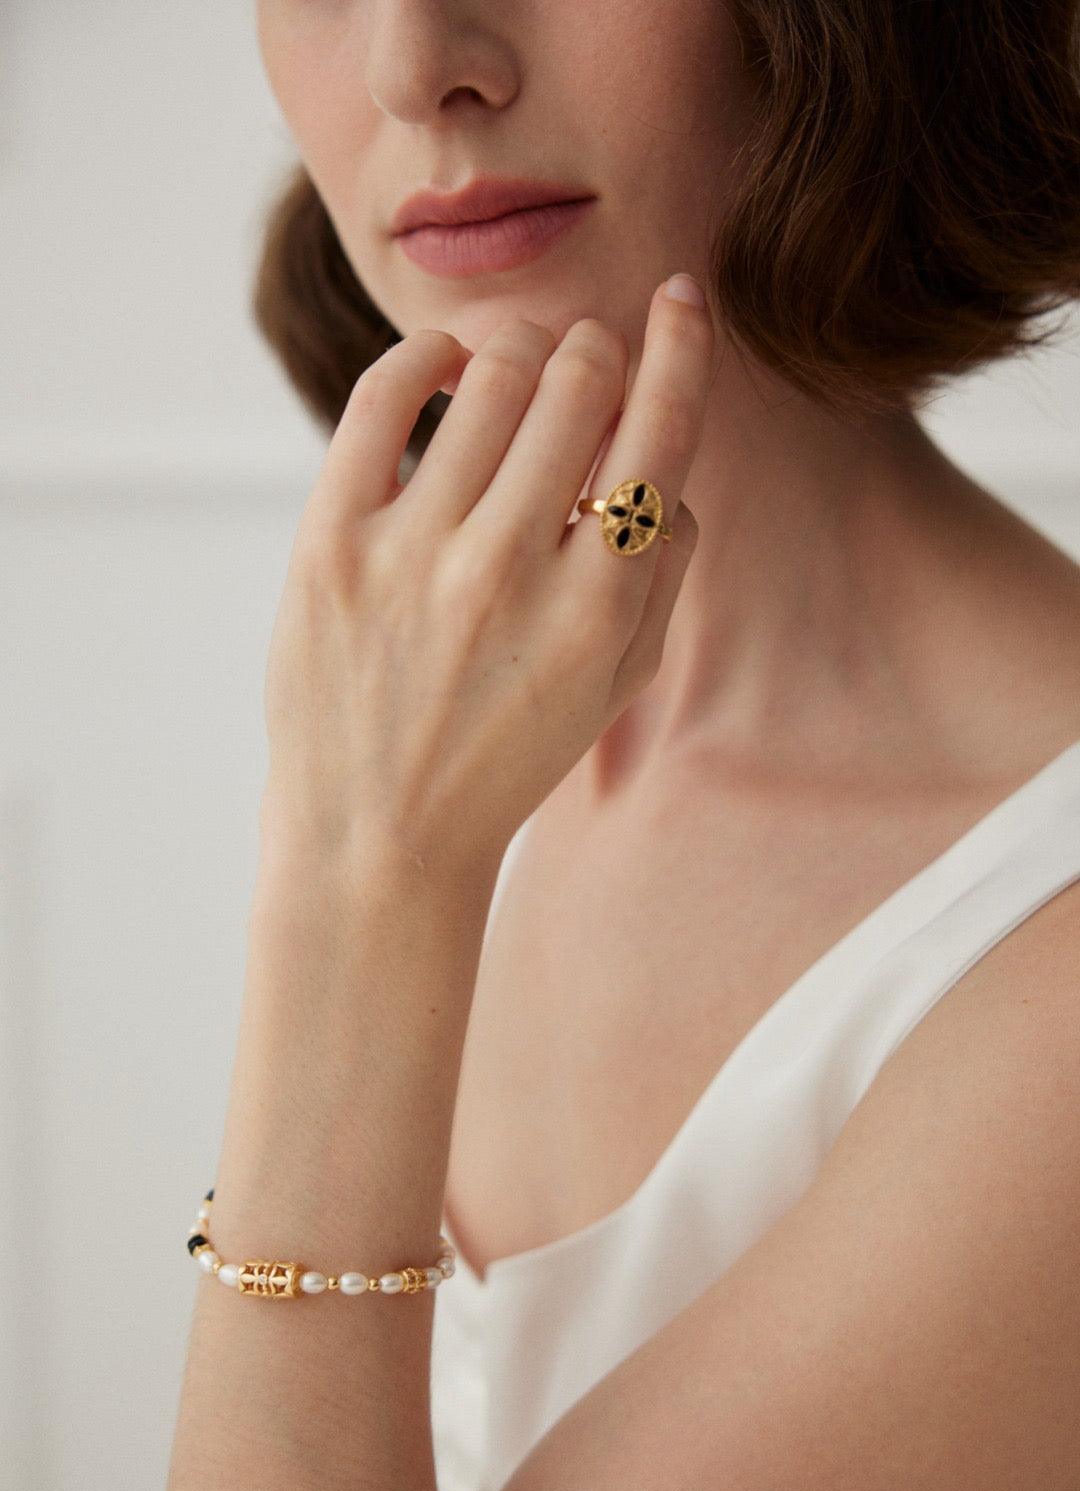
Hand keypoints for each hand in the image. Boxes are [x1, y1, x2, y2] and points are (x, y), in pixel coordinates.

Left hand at [259, 276, 714, 881]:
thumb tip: (669, 467)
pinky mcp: (330, 545)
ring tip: (515, 362)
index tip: (680, 299)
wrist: (379, 837)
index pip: (659, 435)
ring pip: (490, 376)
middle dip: (595, 347)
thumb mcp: (614, 688)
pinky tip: (443, 366)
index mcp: (597, 610)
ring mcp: (414, 554)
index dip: (680, 347)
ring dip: (518, 346)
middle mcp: (511, 571)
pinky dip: (425, 357)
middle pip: (578, 383)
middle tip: (584, 355)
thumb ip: (662, 576)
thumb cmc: (505, 758)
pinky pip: (384, 398)